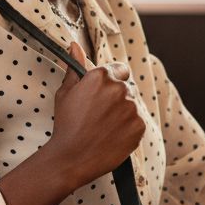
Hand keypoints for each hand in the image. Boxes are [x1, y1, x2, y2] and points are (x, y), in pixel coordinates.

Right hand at [50, 43, 145, 187]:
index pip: (120, 69)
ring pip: (132, 107)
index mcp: (101, 76)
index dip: (113, 81)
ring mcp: (131, 108)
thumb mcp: (65, 94)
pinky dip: (128, 129)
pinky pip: (137, 123)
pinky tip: (112, 137)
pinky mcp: (139, 126)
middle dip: (117, 100)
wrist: (71, 158)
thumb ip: (75, 69)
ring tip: (104, 129)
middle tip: (100, 117)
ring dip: (123, 115)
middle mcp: (119, 88)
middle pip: (126, 89)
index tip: (104, 95)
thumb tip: (74, 46)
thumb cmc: (66, 125)